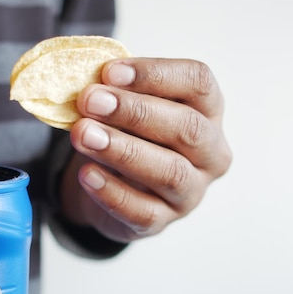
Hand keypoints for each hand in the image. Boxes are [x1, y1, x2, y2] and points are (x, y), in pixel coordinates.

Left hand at [60, 58, 231, 241]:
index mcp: (207, 110)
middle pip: (187, 127)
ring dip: (122, 150)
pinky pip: (143, 211)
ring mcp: (191, 191)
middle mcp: (210, 152)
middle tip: (90, 101)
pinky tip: (87, 174)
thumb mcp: (125, 106)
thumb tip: (84, 81)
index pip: (198, 82)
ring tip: (83, 135)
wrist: (112, 184)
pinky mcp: (163, 222)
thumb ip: (113, 90)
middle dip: (135, 112)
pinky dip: (112, 192)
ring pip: (169, 172)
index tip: (110, 72)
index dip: (155, 74)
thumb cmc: (126, 132)